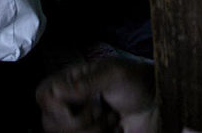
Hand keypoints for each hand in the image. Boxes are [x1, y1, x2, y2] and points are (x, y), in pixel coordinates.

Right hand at [36, 58, 158, 132]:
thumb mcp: (115, 75)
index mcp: (71, 81)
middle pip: (49, 123)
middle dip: (79, 123)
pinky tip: (115, 131)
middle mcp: (70, 102)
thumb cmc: (139, 82)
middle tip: (102, 112)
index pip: (43, 95)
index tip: (84, 106)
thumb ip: (86, 83)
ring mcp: (79, 122)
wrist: (159, 105)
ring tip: (112, 121)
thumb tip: (57, 92)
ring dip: (92, 132)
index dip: (56, 106)